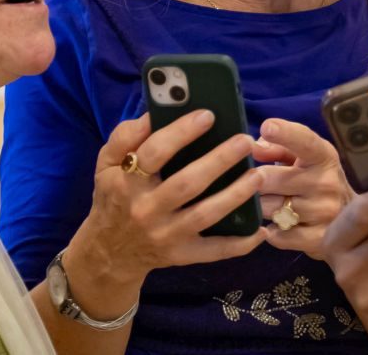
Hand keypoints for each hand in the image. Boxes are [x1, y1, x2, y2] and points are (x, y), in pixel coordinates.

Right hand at [65, 113, 267, 290]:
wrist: (109, 252)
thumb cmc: (114, 196)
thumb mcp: (106, 164)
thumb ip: (126, 136)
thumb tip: (155, 113)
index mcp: (128, 181)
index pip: (155, 153)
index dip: (181, 132)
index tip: (208, 115)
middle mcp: (146, 210)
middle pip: (187, 183)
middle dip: (219, 160)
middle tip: (245, 141)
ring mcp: (166, 235)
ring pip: (205, 215)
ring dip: (235, 195)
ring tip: (258, 174)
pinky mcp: (181, 255)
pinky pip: (214, 251)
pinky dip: (240, 244)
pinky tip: (261, 229)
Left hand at [252, 118, 352, 257]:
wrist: (353, 222)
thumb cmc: (316, 181)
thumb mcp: (302, 158)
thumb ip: (276, 147)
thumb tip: (254, 148)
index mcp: (323, 156)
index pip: (305, 141)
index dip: (285, 133)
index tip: (267, 126)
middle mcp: (327, 182)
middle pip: (268, 179)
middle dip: (255, 182)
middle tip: (257, 185)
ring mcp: (324, 213)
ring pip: (268, 209)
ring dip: (262, 208)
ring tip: (272, 205)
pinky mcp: (318, 240)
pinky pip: (277, 236)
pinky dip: (272, 232)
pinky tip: (280, 225)